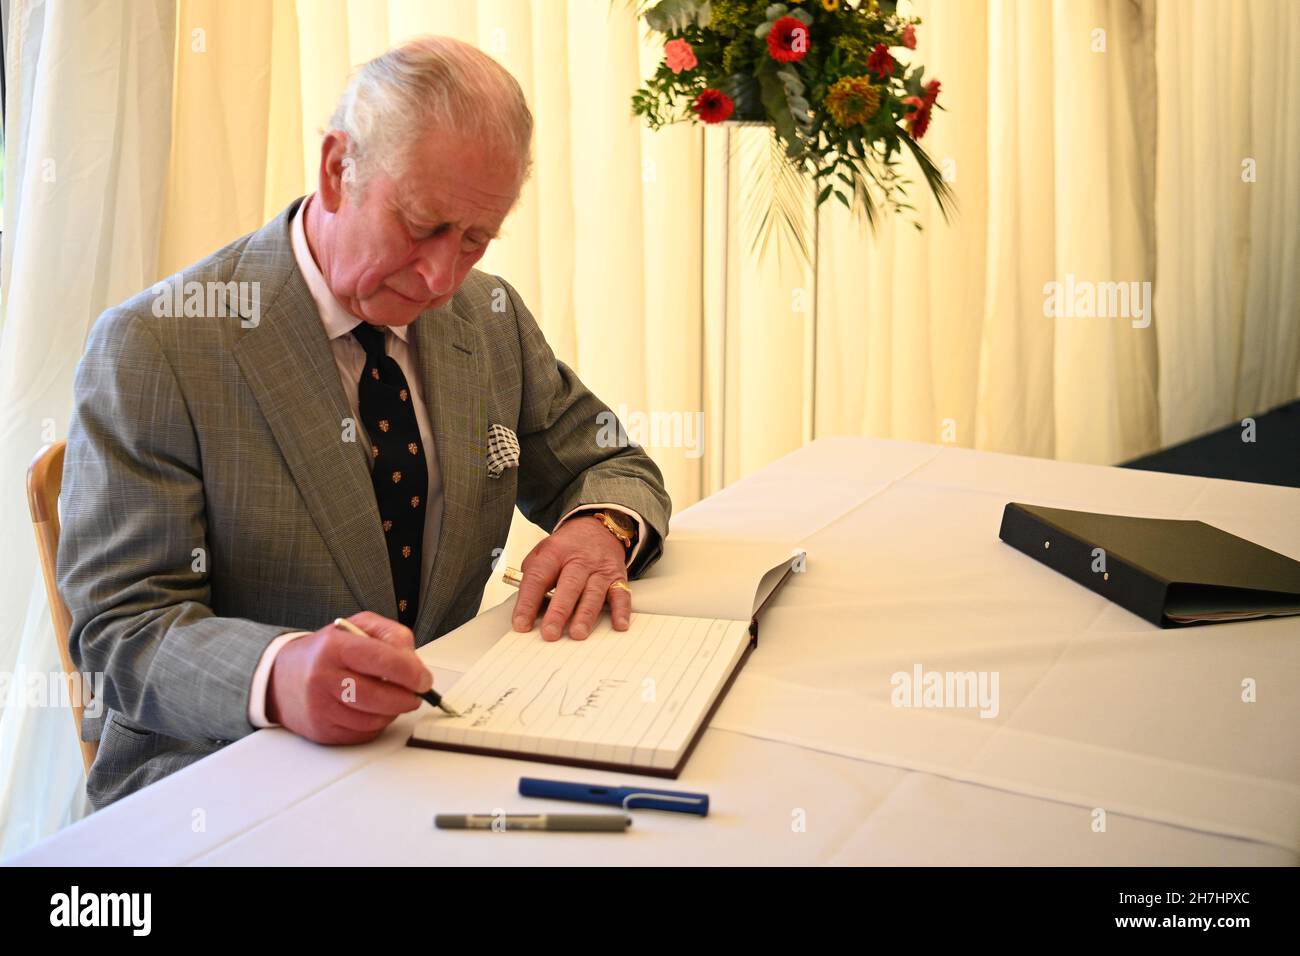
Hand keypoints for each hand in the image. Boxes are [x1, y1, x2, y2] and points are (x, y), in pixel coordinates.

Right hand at [266, 612, 432, 743]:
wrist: (281, 677)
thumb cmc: (325, 652)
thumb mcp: (357, 627)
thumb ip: (392, 636)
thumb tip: (416, 664)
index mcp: (334, 646)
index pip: (380, 659)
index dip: (410, 672)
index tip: (424, 679)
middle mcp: (323, 677)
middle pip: (378, 696)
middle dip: (406, 697)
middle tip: (416, 693)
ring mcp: (321, 707)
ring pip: (374, 719)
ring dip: (393, 711)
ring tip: (393, 698)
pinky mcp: (322, 731)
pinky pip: (363, 734)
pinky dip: (377, 724)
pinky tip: (373, 710)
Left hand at [512, 516, 630, 640]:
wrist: (597, 528)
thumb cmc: (567, 548)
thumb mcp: (543, 552)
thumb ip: (532, 577)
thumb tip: (526, 609)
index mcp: (555, 553)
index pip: (538, 578)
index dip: (528, 602)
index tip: (521, 623)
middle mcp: (579, 560)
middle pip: (568, 586)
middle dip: (559, 611)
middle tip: (550, 633)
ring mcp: (600, 569)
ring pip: (593, 592)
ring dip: (585, 615)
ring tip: (577, 633)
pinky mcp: (618, 577)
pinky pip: (621, 594)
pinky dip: (621, 610)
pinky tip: (619, 625)